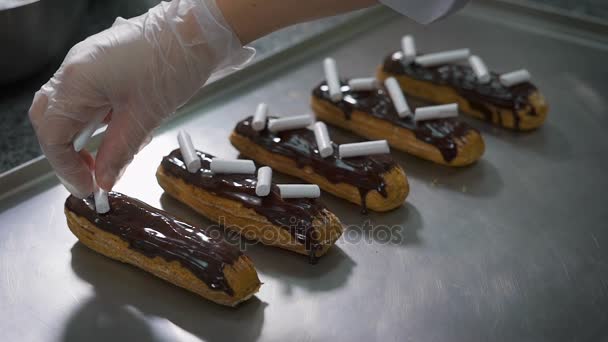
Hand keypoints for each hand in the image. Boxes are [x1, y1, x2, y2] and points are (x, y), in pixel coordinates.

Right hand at [29, 0, 251, 197]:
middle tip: (89, 176)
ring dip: (79, 138)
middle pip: (50, 120)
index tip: (89, 188)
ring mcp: (85, 63)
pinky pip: (85, 96)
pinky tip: (115, 132)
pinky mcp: (101, 63)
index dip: (67, 168)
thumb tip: (104, 180)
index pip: (52, 135)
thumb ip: (118, 152)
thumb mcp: (144, 117)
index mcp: (77, 82)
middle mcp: (73, 69)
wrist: (195, 32)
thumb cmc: (172, 65)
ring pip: (66, 108)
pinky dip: (94, 121)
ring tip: (103, 159)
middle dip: (65, 153)